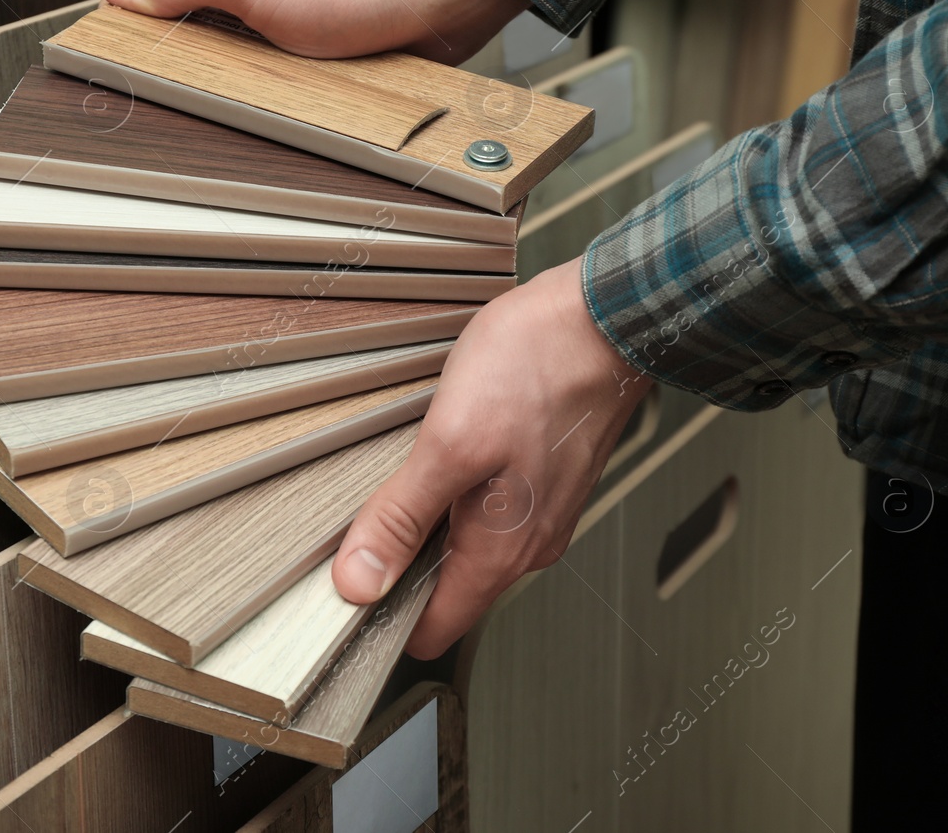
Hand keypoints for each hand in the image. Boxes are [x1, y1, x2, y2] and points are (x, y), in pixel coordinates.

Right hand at [96, 0, 525, 63]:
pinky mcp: (303, 37)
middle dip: (169, 44)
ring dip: (216, 70)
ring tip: (215, 89)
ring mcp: (272, 2)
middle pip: (177, 8)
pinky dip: (257, 84)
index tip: (110, 42)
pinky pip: (262, 66)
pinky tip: (258, 96)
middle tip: (163, 78)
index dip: (121, 1)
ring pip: (219, 43)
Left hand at [331, 256, 651, 658]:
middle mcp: (526, 543)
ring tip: (397, 478)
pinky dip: (454, 494)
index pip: (434, 628)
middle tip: (354, 522)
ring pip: (465, 546)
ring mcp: (539, 511)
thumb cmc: (537, 369)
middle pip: (447, 589)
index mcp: (501, 551)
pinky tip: (439, 453)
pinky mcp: (542, 478)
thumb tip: (360, 582)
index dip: (381, 619)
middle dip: (398, 567)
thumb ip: (404, 516)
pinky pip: (486, 510)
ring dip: (425, 524)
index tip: (340, 591)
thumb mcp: (450, 442)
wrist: (606, 319)